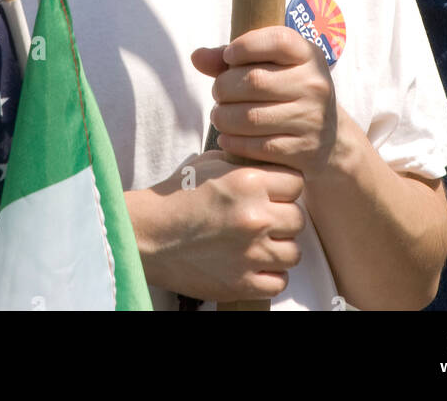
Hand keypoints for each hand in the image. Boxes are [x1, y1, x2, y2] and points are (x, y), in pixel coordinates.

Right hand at [126, 151, 304, 301]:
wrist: (148, 235)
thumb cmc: (177, 196)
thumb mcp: (211, 163)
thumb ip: (245, 163)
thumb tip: (271, 164)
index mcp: (248, 182)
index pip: (296, 183)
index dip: (285, 188)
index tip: (273, 194)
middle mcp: (255, 216)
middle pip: (298, 219)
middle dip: (283, 218)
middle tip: (263, 220)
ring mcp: (250, 253)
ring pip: (294, 252)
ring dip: (279, 248)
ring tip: (258, 244)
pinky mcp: (242, 283)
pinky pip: (279, 281)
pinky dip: (270, 275)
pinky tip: (253, 265)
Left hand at [192, 26, 338, 180]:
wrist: (329, 139)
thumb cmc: (288, 91)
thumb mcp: (273, 66)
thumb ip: (233, 59)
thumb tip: (196, 56)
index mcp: (308, 55)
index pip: (278, 41)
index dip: (245, 46)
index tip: (229, 57)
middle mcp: (314, 85)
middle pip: (254, 81)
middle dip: (224, 87)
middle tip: (218, 93)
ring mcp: (312, 119)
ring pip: (251, 117)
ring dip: (224, 117)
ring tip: (219, 116)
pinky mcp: (304, 151)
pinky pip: (258, 147)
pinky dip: (234, 142)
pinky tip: (227, 138)